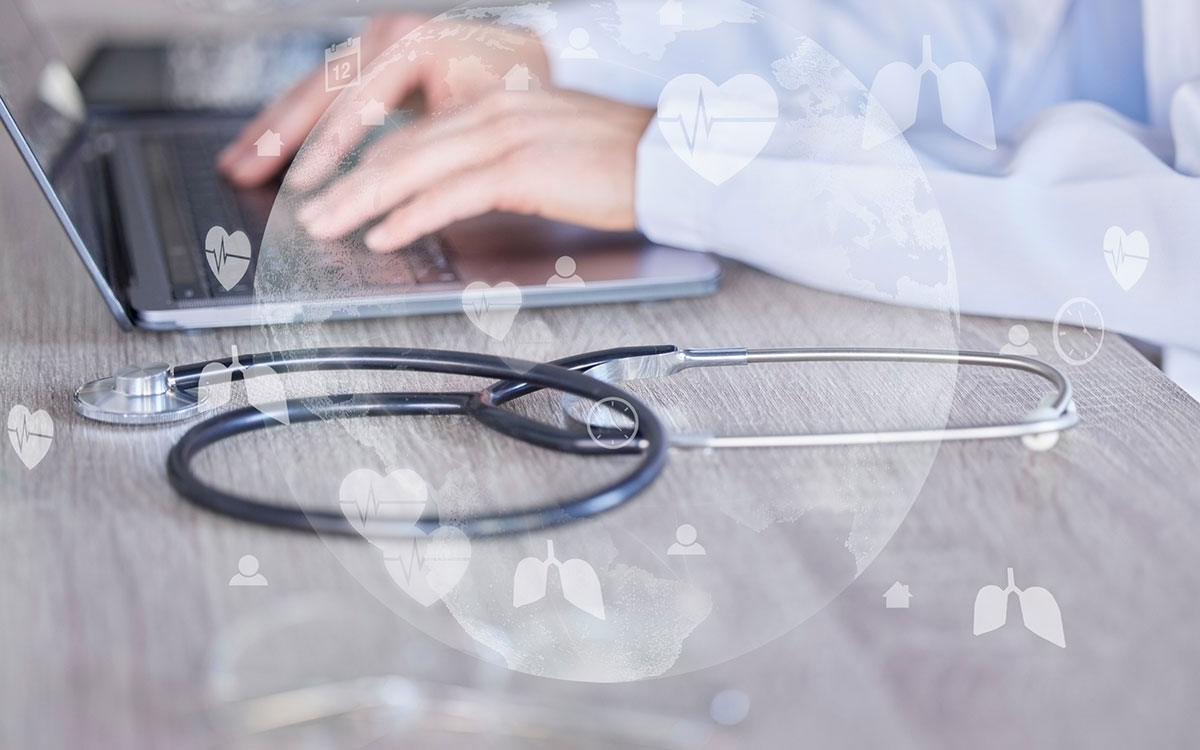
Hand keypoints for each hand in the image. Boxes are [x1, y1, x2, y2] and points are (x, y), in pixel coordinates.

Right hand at [216, 14, 549, 187]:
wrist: (530, 64)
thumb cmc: (516, 94)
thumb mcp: (485, 121)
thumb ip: (436, 149)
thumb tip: (394, 190)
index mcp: (418, 41)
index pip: (360, 99)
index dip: (330, 146)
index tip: (307, 182)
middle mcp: (390, 36)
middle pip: (320, 91)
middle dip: (278, 137)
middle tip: (243, 172)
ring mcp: (375, 46)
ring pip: (311, 91)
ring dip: (271, 131)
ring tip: (236, 164)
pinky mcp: (368, 63)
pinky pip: (319, 93)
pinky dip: (289, 123)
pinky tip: (262, 147)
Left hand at [296, 88, 654, 251]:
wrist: (665, 160)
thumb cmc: (612, 164)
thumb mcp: (541, 151)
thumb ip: (492, 163)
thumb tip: (450, 192)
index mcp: (493, 105)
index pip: (412, 133)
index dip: (363, 162)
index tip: (331, 188)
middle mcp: (491, 112)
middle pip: (399, 147)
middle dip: (344, 181)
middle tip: (306, 210)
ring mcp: (504, 136)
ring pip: (412, 166)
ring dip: (360, 200)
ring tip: (325, 225)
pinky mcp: (520, 167)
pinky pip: (450, 193)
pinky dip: (410, 215)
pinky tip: (384, 233)